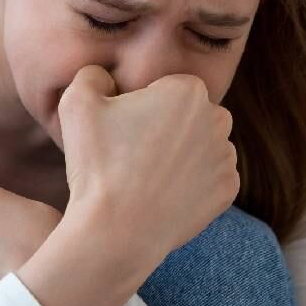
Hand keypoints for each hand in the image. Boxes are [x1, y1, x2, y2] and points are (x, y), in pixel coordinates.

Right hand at [56, 65, 238, 263]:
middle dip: (169, 126)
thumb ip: (92, 75)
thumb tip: (104, 77)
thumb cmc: (97, 163)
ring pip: (203, 145)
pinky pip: (210, 178)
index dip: (142, 106)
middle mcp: (218, 120)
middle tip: (134, 151)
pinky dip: (192, 183)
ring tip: (148, 175)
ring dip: (183, 154)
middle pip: (190, 114)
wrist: (117, 230)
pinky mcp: (227, 192)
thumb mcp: (77, 103)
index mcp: (189, 90)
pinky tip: (164, 193)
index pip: (167, 88)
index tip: (123, 129)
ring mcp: (226, 158)